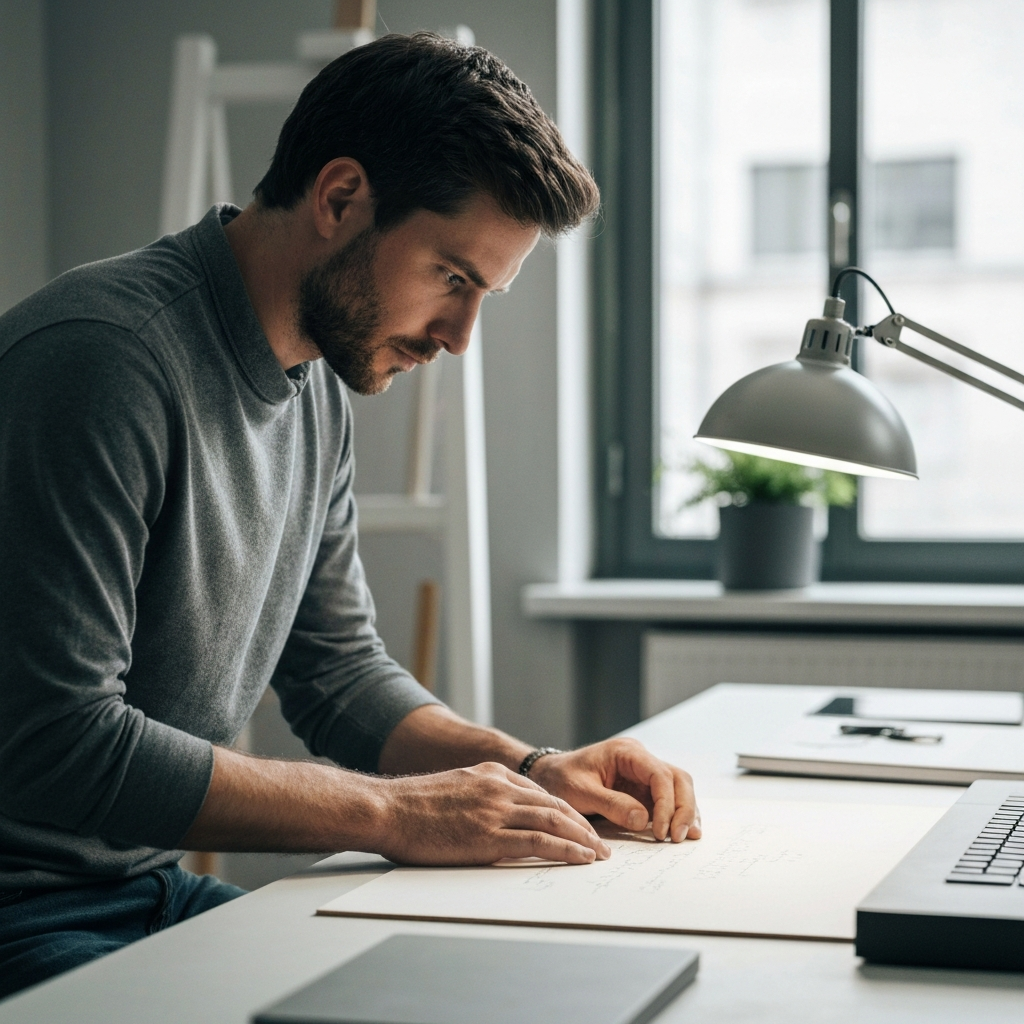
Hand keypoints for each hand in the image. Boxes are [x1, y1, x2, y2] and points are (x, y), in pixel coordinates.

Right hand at [370, 761, 611, 865]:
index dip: (565, 810)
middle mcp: (498, 787)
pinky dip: (566, 850)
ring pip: (554, 821)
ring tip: (599, 853)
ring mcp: (495, 809)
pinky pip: (539, 842)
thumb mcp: (453, 787)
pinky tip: (580, 858)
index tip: (579, 824)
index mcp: (490, 774)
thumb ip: (479, 796)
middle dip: (581, 824)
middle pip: (554, 804)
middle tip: (601, 841)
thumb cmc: (412, 806)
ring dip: (582, 838)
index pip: (540, 792)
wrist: (387, 809)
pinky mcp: (489, 836)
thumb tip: (494, 817)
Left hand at [528, 738, 700, 842]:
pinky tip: (682, 832)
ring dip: (685, 812)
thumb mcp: (580, 792)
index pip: (659, 774)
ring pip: (678, 788)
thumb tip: (644, 820)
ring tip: (686, 837)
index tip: (661, 830)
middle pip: (677, 779)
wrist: (550, 775)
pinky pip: (668, 800)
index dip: (666, 803)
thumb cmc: (562, 778)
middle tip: (678, 837)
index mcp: (626, 752)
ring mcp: (643, 774)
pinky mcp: (643, 789)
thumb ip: (612, 804)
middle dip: (683, 808)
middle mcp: (640, 759)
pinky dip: (676, 815)